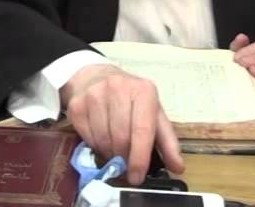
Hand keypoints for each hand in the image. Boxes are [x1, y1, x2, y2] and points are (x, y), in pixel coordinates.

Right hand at [61, 64, 183, 184]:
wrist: (98, 77)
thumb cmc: (131, 99)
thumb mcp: (154, 114)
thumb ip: (167, 141)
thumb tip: (178, 167)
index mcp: (143, 91)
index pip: (142, 130)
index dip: (139, 158)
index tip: (136, 177)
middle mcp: (118, 88)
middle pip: (121, 138)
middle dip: (124, 158)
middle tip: (126, 163)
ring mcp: (94, 94)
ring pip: (103, 140)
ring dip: (110, 153)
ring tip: (115, 149)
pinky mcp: (77, 104)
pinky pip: (86, 138)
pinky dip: (95, 146)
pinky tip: (102, 139)